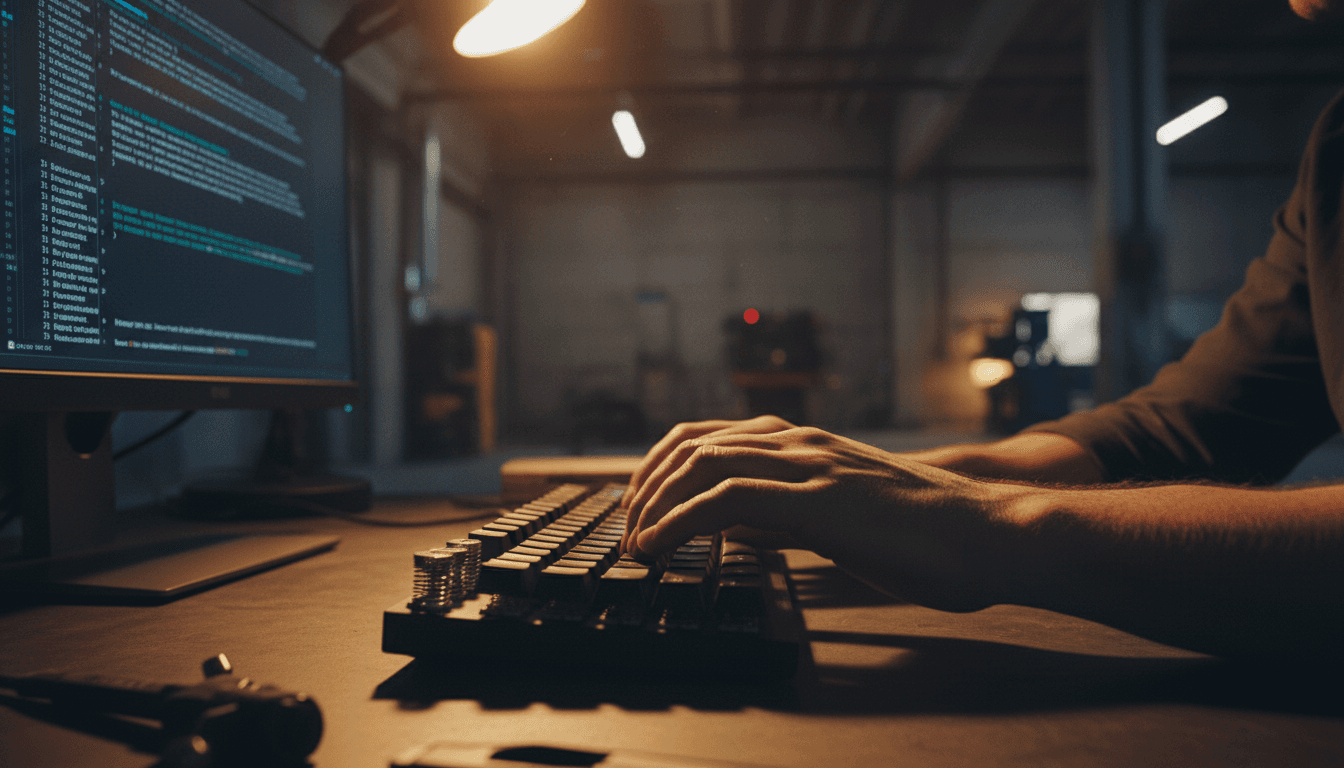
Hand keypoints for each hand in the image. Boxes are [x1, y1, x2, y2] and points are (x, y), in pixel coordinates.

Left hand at [622, 422, 1026, 611]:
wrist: (987, 533)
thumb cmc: (925, 535)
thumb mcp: (842, 518)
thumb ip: (790, 517)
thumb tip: (742, 534)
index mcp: (807, 445)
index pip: (712, 436)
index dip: (663, 465)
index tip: (640, 503)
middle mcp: (802, 444)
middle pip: (694, 444)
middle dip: (647, 484)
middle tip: (626, 526)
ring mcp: (810, 466)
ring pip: (703, 464)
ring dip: (655, 505)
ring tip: (634, 542)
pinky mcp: (818, 500)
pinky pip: (726, 500)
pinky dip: (679, 522)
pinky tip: (658, 546)